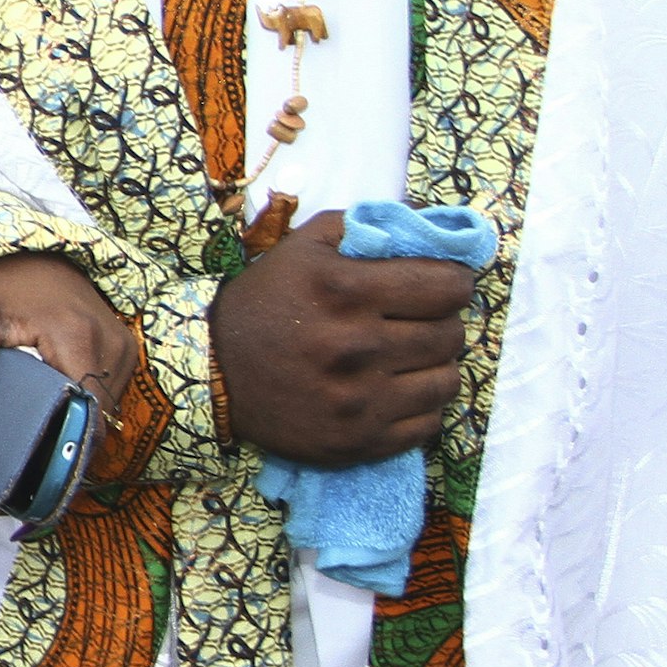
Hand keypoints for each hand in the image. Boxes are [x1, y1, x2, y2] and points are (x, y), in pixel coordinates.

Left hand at [0, 253, 143, 482]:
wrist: (21, 241)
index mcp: (79, 341)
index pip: (81, 428)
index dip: (52, 470)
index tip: (15, 500)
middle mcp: (113, 349)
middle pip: (93, 431)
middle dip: (54, 466)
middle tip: (7, 492)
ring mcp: (122, 349)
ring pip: (101, 421)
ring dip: (67, 446)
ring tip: (22, 467)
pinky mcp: (120, 351)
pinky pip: (103, 402)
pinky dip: (76, 422)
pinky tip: (45, 432)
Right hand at [210, 209, 472, 466]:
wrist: (213, 373)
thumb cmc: (266, 302)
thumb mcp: (303, 247)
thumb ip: (366, 226)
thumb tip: (434, 225)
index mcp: (344, 291)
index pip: (449, 286)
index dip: (452, 281)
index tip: (440, 285)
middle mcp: (355, 347)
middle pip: (451, 334)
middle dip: (443, 322)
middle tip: (420, 320)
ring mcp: (359, 401)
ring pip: (448, 380)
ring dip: (437, 365)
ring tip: (411, 357)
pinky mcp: (359, 441)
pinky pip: (429, 424)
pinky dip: (422, 405)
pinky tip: (397, 390)